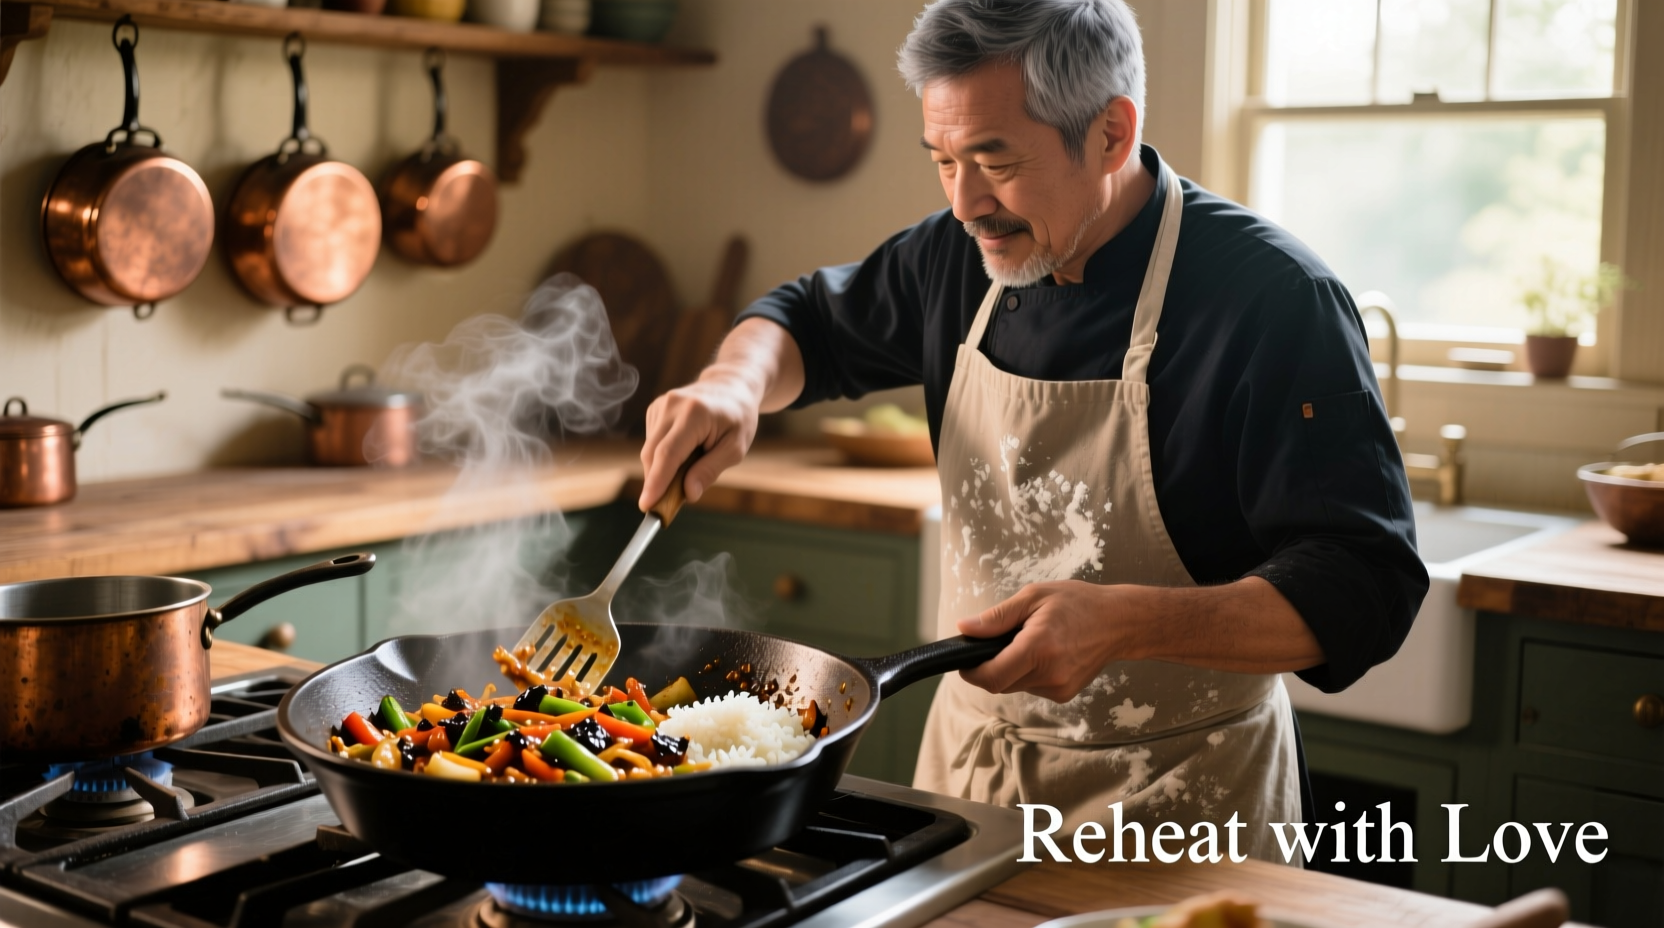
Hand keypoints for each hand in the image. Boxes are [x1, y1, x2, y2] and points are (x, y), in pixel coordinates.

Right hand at [639, 367, 760, 508]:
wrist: (731, 386)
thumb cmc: (738, 418)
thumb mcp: (735, 447)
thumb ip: (711, 470)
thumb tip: (688, 494)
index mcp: (694, 414)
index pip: (668, 454)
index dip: (656, 482)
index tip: (647, 505)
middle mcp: (672, 405)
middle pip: (653, 454)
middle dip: (656, 482)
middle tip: (668, 505)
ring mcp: (660, 405)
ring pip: (650, 450)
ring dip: (663, 468)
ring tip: (691, 465)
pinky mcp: (654, 409)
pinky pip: (652, 442)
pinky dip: (663, 456)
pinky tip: (684, 451)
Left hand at [956, 581, 1139, 702]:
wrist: (1119, 622)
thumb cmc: (1077, 603)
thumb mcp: (1033, 597)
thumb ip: (997, 617)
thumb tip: (964, 629)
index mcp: (1039, 647)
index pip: (993, 677)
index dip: (972, 672)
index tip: (964, 661)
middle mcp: (1050, 674)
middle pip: (1000, 684)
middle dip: (991, 667)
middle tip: (999, 642)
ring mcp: (1059, 688)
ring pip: (1015, 686)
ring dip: (1011, 669)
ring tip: (1028, 642)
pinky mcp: (1065, 694)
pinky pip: (1032, 687)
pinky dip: (1028, 673)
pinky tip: (1044, 654)